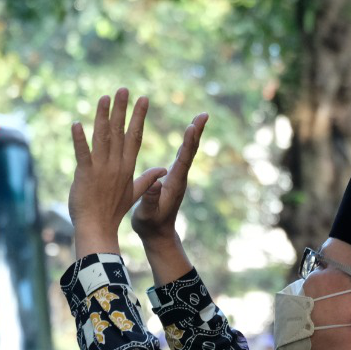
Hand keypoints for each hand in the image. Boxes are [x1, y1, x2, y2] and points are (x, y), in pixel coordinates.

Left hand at [68, 88, 167, 253]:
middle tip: (123, 89)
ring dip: (102, 116)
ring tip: (104, 97)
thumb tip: (163, 170)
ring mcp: (101, 169)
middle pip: (120, 131)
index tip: (143, 99)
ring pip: (102, 137)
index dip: (139, 117)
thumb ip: (147, 179)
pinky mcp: (85, 175)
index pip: (135, 136)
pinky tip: (76, 124)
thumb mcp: (134, 193)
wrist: (98, 228)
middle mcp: (116, 164)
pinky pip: (82, 153)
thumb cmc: (114, 211)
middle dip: (122, 109)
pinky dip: (79, 139)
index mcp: (127, 167)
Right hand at [131, 113, 208, 249]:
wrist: (158, 235)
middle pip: (190, 152)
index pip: (183, 160)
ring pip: (188, 152)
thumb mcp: (146, 213)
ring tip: (199, 118)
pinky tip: (188, 133)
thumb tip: (157, 182)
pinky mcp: (174, 178)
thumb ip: (149, 199)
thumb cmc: (150, 225)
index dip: (188, 143)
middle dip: (196, 132)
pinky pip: (182, 155)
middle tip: (204, 114)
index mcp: (174, 184)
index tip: (192, 125)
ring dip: (193, 134)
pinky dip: (186, 142)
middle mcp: (179, 178)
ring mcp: (178, 178)